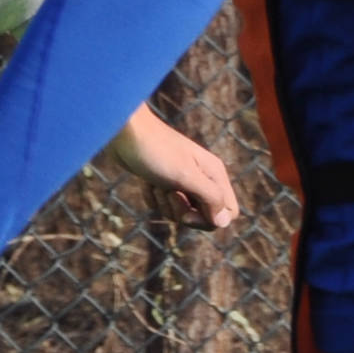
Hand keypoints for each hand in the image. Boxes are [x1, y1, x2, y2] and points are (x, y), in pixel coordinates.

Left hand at [100, 106, 241, 227]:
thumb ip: (210, 198)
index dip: (209, 221)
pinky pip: (162, 205)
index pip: (228, 213)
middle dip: (182, 211)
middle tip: (169, 192)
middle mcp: (203, 178)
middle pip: (203, 215)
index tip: (187, 214)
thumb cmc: (156, 151)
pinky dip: (151, 197)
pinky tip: (146, 181)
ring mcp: (182, 180)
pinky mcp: (163, 182)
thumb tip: (224, 222)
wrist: (125, 131)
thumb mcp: (186, 176)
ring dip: (163, 202)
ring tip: (155, 181)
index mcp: (215, 174)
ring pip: (180, 212)